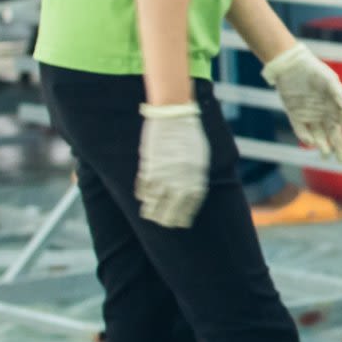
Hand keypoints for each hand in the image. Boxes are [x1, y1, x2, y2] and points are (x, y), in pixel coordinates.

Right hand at [137, 102, 209, 228]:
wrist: (175, 117)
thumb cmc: (190, 134)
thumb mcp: (199, 156)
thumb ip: (195, 174)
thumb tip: (191, 189)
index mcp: (196, 178)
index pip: (191, 206)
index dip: (184, 216)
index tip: (181, 223)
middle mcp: (181, 182)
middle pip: (172, 209)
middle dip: (167, 219)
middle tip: (163, 224)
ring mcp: (164, 177)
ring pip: (155, 202)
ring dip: (151, 211)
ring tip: (148, 215)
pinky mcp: (149, 169)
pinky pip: (143, 188)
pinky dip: (142, 195)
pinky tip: (142, 199)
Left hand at [262, 43, 341, 162]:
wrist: (291, 64)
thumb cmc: (314, 71)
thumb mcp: (329, 81)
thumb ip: (338, 95)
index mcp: (337, 107)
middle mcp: (326, 114)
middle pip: (336, 136)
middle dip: (340, 149)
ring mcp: (310, 116)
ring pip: (319, 136)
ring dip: (323, 145)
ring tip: (326, 154)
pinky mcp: (295, 115)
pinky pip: (301, 129)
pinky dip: (305, 136)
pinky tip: (310, 142)